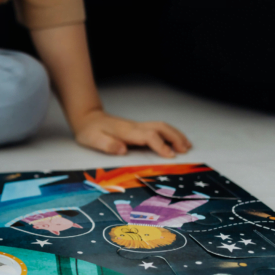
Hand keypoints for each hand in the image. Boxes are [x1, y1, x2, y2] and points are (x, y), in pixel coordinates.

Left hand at [71, 109, 190, 157]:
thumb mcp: (92, 140)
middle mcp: (135, 127)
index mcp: (126, 132)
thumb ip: (107, 144)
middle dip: (175, 138)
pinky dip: (170, 134)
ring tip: (187, 146)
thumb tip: (123, 149)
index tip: (170, 156)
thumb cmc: (89, 131)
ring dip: (176, 135)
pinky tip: (175, 141)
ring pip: (162, 126)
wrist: (87, 118)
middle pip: (160, 128)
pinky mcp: (138, 128)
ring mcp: (137, 126)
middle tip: (186, 150)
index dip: (160, 145)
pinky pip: (158, 129)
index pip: (149, 136)